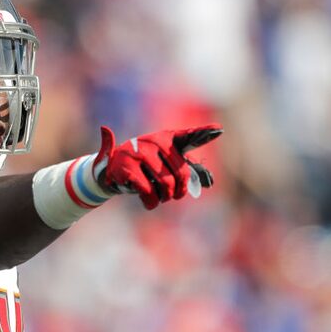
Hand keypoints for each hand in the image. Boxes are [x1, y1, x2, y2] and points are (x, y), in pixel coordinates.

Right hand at [93, 124, 222, 209]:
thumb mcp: (166, 166)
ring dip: (165, 198)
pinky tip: (149, 202)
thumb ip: (188, 171)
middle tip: (173, 196)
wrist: (111, 170)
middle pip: (181, 173)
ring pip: (166, 184)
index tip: (219, 129)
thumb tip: (209, 182)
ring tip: (159, 198)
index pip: (189, 136)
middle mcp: (155, 142)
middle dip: (179, 191)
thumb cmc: (145, 168)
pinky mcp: (127, 167)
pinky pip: (149, 191)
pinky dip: (151, 202)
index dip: (204, 133)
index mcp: (167, 138)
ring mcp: (140, 152)